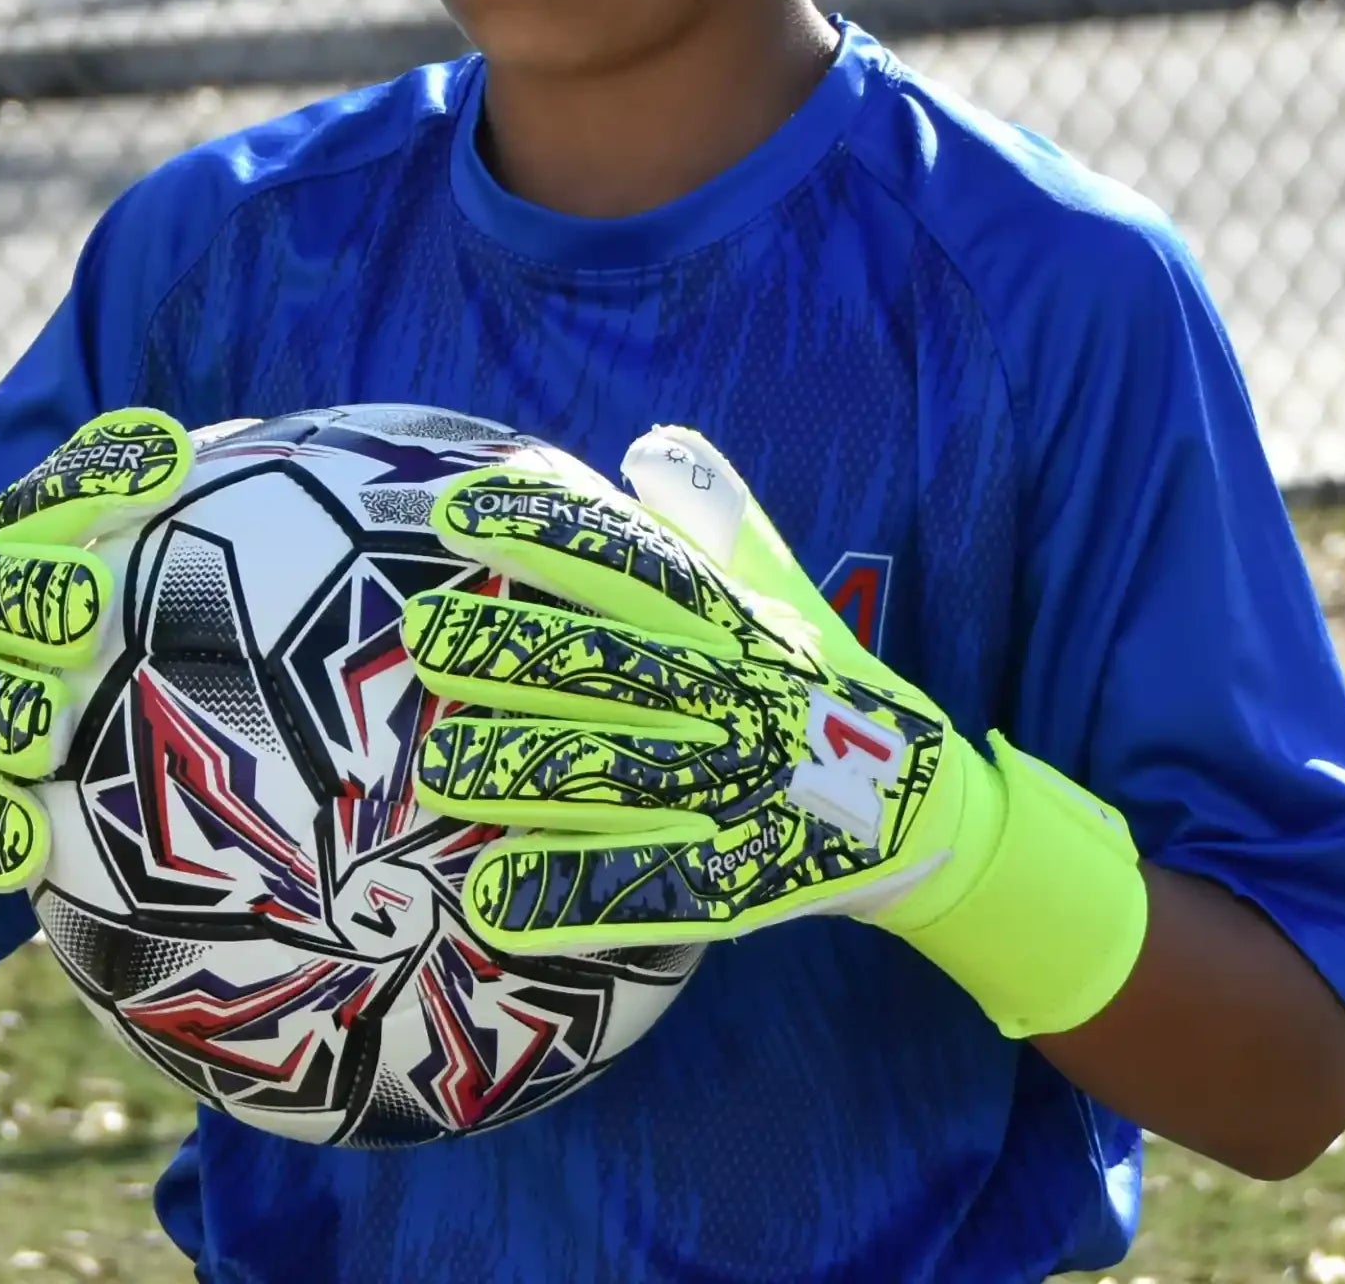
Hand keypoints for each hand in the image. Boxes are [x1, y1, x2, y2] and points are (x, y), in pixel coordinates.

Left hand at [402, 428, 1146, 1037]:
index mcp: (735, 620)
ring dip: (522, 769)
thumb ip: (713, 515)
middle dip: (510, 648)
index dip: (544, 530)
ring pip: (615, 774)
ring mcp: (735, 788)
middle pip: (609, 665)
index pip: (632, 560)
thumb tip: (648, 445)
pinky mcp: (737, 879)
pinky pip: (647, 889)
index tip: (455, 510)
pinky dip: (572, 897)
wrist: (920, 810)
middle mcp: (733, 694)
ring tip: (441, 764)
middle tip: (423, 635)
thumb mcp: (780, 590)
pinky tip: (494, 900)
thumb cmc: (819, 682)